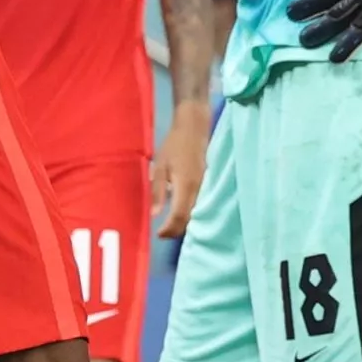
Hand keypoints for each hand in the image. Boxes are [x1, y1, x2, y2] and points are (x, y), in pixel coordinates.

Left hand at [152, 100, 208, 238]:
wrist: (195, 126)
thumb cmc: (174, 144)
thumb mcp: (160, 166)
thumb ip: (157, 191)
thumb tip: (154, 215)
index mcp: (185, 186)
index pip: (179, 216)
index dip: (169, 229)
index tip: (158, 235)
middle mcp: (198, 189)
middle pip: (189, 219)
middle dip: (176, 230)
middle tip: (162, 233)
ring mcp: (205, 186)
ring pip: (195, 212)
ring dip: (183, 222)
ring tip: (169, 225)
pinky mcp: (207, 183)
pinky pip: (199, 204)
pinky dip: (189, 212)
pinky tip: (179, 211)